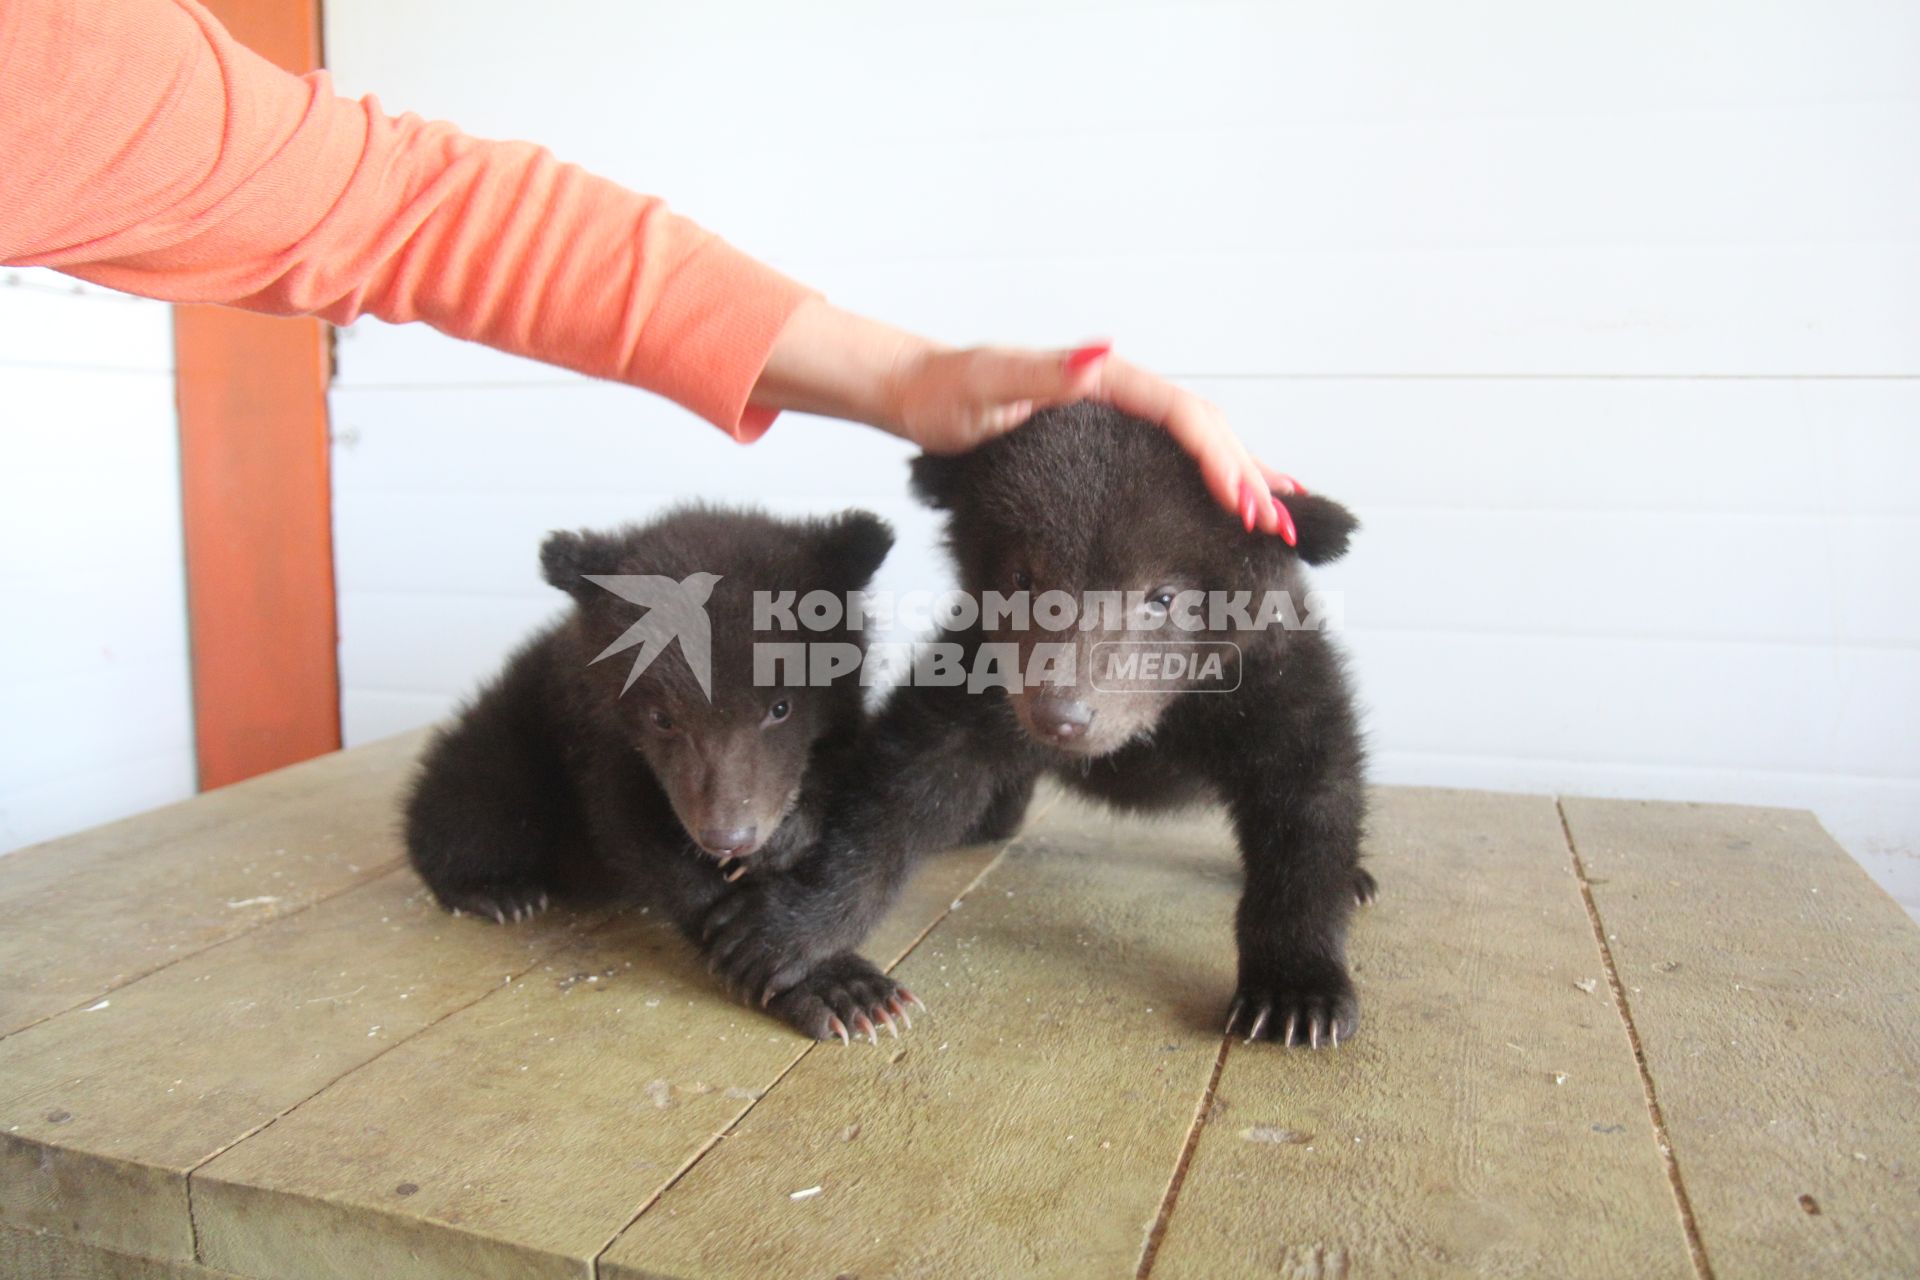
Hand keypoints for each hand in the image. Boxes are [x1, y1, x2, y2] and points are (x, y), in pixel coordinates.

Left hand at [886, 341, 1301, 542]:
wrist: (917, 394)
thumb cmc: (945, 391)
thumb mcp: (989, 380)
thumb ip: (1044, 370)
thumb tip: (1103, 353)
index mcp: (1106, 378)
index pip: (1184, 417)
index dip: (1220, 461)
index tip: (1243, 504)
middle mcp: (1120, 391)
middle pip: (1205, 431)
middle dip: (1248, 477)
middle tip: (1281, 525)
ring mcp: (1117, 416)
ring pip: (1198, 444)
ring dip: (1243, 478)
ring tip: (1284, 517)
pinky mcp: (1106, 440)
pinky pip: (1171, 456)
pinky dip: (1210, 476)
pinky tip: (1233, 499)